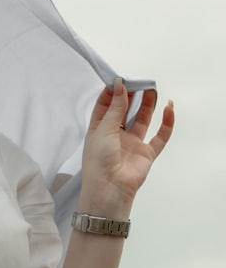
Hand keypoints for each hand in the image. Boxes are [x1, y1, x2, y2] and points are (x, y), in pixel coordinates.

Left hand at [81, 78, 173, 213]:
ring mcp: (132, 143)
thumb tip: (119, 85)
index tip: (120, 79)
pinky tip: (169, 109)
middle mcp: (115, 134)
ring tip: (152, 89)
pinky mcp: (147, 153)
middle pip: (125, 110)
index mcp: (99, 128)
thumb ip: (115, 107)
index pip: (105, 105)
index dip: (113, 92)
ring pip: (142, 120)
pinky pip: (159, 136)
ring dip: (148, 105)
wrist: (110, 188)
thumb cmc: (99, 159)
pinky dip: (166, 124)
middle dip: (132, 96)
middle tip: (139, 81)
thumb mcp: (104, 129)